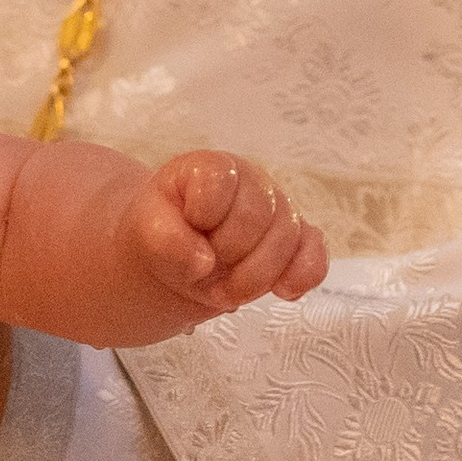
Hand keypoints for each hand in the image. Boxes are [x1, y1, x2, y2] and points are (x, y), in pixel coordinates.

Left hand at [138, 153, 328, 314]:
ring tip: (224, 292)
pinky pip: (314, 253)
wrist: (176, 258)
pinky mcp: (296, 241)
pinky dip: (303, 275)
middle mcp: (253, 183)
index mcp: (213, 168)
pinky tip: (285, 292)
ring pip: (287, 239)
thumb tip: (203, 262)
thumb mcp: (147, 230)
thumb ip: (165, 239)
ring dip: (254, 278)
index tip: (187, 230)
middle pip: (257, 216)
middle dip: (228, 255)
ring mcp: (279, 211)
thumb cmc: (163, 233)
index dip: (202, 217)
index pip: (220, 184)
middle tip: (203, 274)